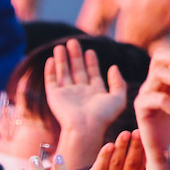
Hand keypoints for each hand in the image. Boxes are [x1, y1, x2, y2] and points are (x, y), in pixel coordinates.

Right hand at [47, 39, 128, 167]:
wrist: (85, 128)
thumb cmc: (103, 116)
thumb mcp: (118, 98)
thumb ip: (118, 82)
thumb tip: (114, 67)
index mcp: (95, 93)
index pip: (92, 74)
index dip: (91, 62)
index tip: (91, 51)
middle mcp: (80, 92)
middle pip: (77, 70)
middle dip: (75, 56)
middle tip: (73, 42)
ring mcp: (67, 94)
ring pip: (64, 73)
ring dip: (62, 59)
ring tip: (61, 46)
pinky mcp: (55, 97)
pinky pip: (52, 80)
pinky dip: (51, 70)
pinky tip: (52, 59)